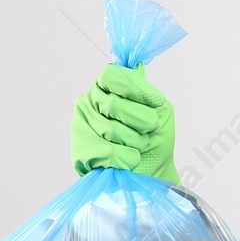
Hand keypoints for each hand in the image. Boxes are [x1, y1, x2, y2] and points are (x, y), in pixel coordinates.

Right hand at [70, 63, 179, 182]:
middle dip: (142, 120)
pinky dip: (129, 158)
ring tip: (139, 144)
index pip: (111, 75)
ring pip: (112, 130)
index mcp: (106, 87)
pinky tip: (131, 159)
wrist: (153, 170)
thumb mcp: (160, 110)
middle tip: (150, 128)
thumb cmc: (155, 137)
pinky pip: (109, 153)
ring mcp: (81, 126)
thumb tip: (137, 70)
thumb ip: (148, 92)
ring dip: (137, 141)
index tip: (157, 101)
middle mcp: (88, 102)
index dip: (135, 87)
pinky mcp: (80, 152)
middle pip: (114, 104)